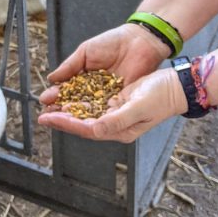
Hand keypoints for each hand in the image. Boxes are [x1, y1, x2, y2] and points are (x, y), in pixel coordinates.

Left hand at [38, 66, 187, 142]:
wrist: (175, 85)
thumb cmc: (161, 97)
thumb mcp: (138, 107)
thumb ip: (116, 119)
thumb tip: (95, 128)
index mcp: (120, 130)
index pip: (87, 129)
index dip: (66, 124)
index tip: (48, 119)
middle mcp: (115, 124)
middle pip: (83, 123)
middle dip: (62, 119)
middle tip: (42, 116)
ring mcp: (115, 113)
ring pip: (86, 113)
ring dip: (68, 110)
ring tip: (50, 108)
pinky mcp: (116, 101)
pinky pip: (93, 103)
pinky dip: (79, 101)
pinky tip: (69, 97)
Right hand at [39, 23, 169, 108]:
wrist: (139, 41)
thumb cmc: (112, 42)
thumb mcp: (86, 51)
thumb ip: (69, 66)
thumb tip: (52, 78)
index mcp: (82, 77)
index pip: (65, 89)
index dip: (55, 95)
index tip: (44, 100)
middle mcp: (93, 89)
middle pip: (74, 103)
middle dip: (61, 109)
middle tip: (48, 115)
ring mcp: (106, 96)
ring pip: (88, 109)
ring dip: (75, 116)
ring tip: (62, 120)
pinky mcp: (120, 101)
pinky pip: (105, 110)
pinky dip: (95, 115)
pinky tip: (85, 120)